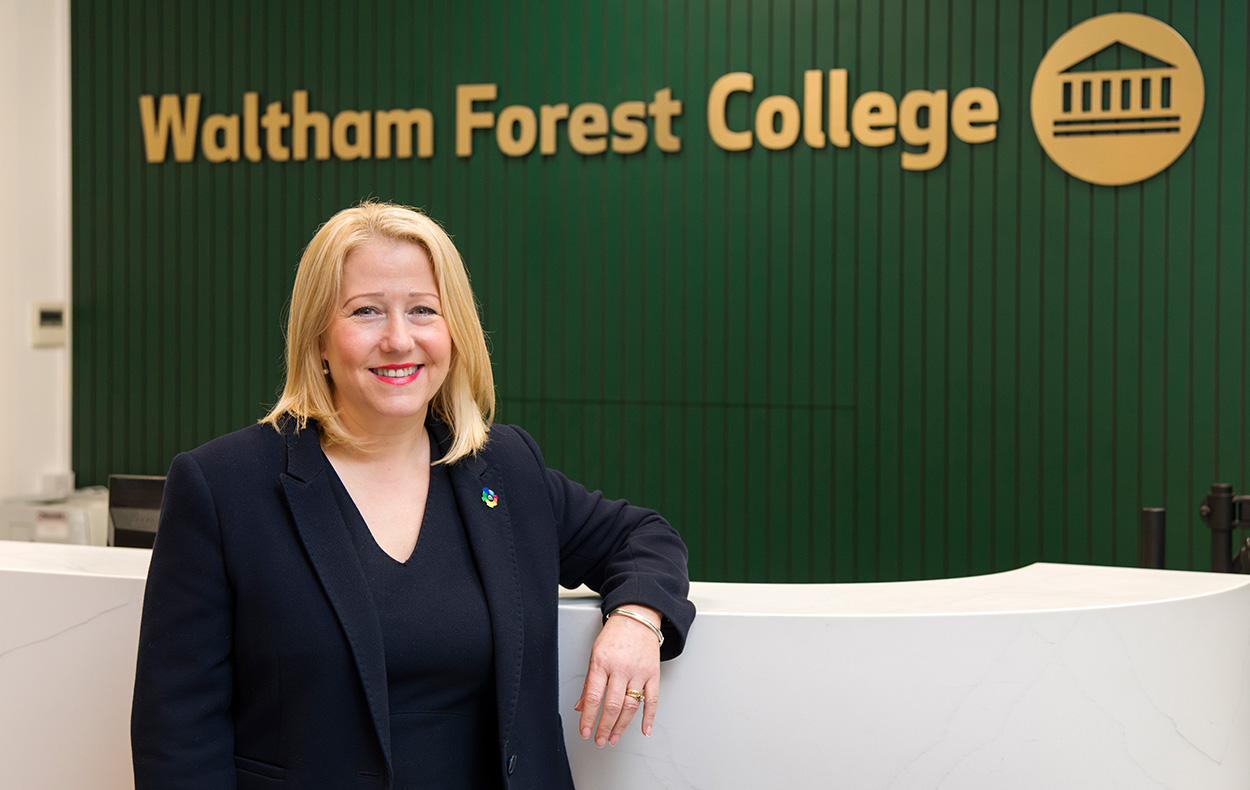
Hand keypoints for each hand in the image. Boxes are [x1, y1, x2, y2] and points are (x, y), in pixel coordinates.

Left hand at [574, 605, 661, 746]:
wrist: (637, 618)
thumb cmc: (615, 635)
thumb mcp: (595, 654)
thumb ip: (589, 681)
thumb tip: (580, 705)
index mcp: (601, 662)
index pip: (592, 696)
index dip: (588, 717)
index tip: (585, 731)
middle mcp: (620, 668)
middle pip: (611, 705)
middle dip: (604, 727)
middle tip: (599, 740)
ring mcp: (638, 672)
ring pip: (630, 706)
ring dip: (621, 726)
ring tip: (614, 738)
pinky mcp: (653, 674)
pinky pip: (652, 700)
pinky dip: (649, 717)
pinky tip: (644, 730)